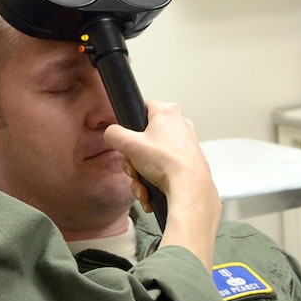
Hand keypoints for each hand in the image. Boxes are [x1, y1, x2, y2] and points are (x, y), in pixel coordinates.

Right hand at [103, 100, 219, 265]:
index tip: (126, 138)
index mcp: (168, 112)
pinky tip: (150, 193)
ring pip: (151, 159)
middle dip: (133, 160)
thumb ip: (113, 134)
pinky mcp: (186, 163)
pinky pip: (162, 170)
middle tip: (133, 167)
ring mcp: (184, 146)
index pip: (142, 107)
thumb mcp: (129, 144)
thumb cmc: (167, 163)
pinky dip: (152, 183)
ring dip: (140, 175)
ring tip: (142, 185)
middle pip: (144, 139)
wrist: (189, 189)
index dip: (130, 123)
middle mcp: (179, 126)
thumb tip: (111, 134)